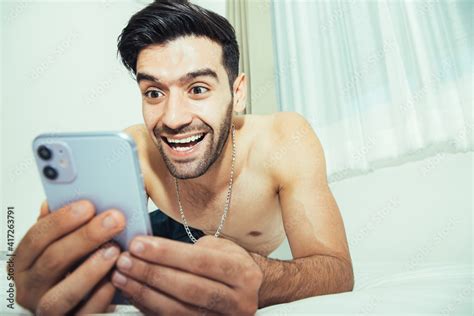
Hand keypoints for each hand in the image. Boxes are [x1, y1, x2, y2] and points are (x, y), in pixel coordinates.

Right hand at [12, 200, 125, 313]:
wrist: (82, 304)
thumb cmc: (72, 267)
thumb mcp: (62, 243)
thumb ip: (60, 225)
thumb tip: (60, 198)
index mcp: (26, 263)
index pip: (36, 238)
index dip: (61, 220)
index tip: (88, 205)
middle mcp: (32, 287)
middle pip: (52, 261)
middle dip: (85, 237)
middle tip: (113, 220)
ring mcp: (49, 309)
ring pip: (63, 293)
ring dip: (91, 269)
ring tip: (114, 250)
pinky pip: (85, 313)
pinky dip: (102, 295)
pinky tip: (116, 278)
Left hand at [112, 235, 262, 314]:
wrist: (250, 291)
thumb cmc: (231, 264)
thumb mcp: (221, 248)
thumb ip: (191, 249)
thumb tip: (149, 246)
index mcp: (243, 274)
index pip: (200, 262)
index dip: (166, 253)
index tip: (139, 244)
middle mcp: (237, 301)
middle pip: (187, 288)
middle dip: (150, 272)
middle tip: (124, 260)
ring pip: (176, 309)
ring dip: (143, 291)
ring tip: (121, 276)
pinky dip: (148, 306)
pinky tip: (133, 293)